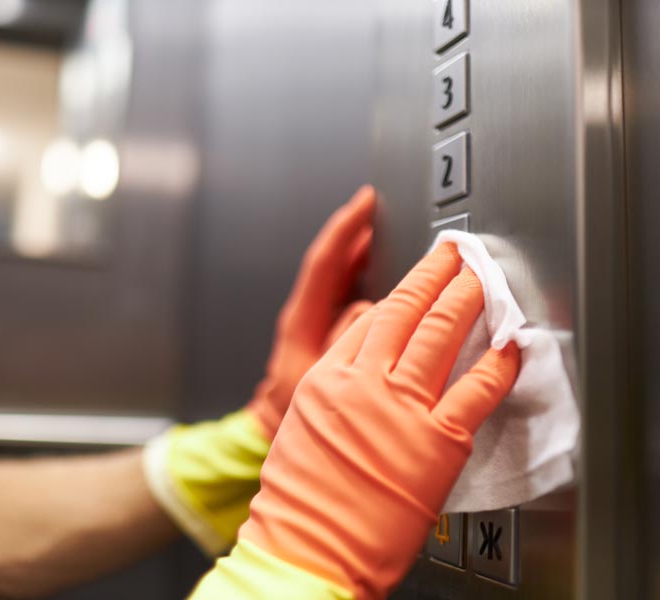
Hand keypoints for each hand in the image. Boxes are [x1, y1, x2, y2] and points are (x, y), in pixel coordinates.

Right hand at [238, 242, 519, 598]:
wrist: (307, 549)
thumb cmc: (300, 502)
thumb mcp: (301, 430)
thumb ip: (332, 391)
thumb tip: (358, 366)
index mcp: (327, 379)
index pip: (369, 321)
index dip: (401, 294)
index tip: (417, 282)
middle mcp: (364, 383)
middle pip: (406, 311)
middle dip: (435, 274)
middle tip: (455, 252)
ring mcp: (401, 409)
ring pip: (439, 335)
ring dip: (466, 299)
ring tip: (483, 277)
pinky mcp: (437, 441)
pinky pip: (475, 390)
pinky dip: (498, 363)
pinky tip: (512, 344)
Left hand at [247, 185, 375, 438]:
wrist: (273, 425)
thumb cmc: (293, 407)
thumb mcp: (318, 377)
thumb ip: (342, 341)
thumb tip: (370, 307)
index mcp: (302, 319)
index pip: (324, 263)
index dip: (345, 230)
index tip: (365, 204)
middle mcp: (306, 313)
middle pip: (332, 261)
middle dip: (356, 233)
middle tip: (381, 209)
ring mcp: (314, 319)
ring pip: (339, 274)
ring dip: (360, 253)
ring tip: (386, 233)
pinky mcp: (324, 328)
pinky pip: (345, 291)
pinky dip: (363, 275)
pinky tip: (382, 273)